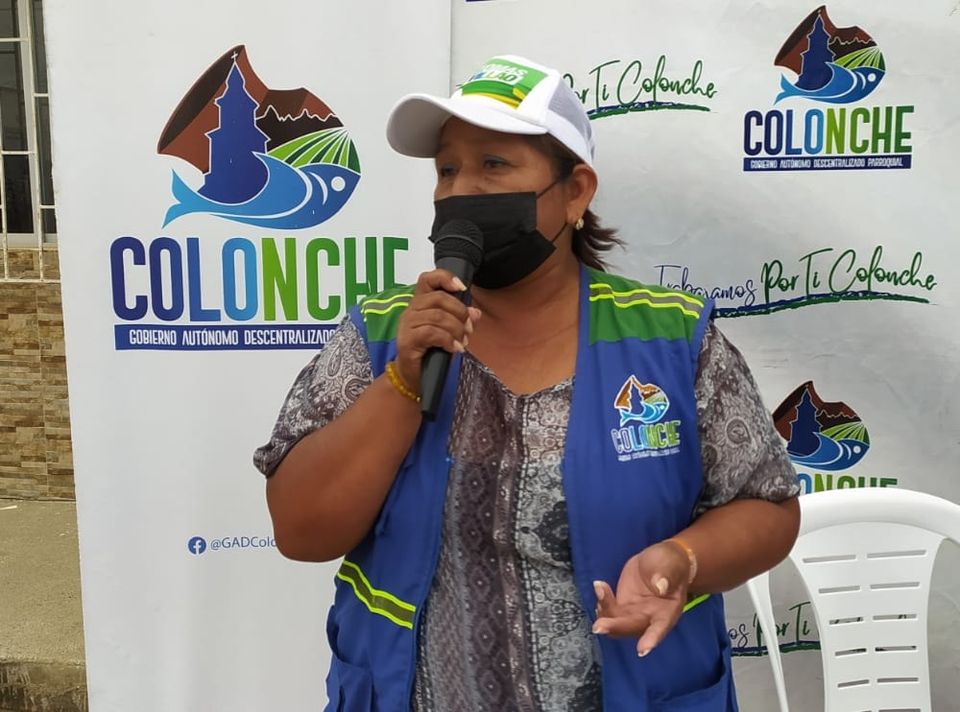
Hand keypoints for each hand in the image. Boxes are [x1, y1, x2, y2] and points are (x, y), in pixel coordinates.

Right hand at [395, 269, 481, 391]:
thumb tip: (476, 312)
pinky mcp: (407, 341)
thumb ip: (462, 320)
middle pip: (438, 298)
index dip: (445, 278)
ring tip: (463, 341)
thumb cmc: (431, 351)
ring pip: (437, 316)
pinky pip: (431, 333)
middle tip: (469, 328)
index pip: (427, 279)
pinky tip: (455, 348)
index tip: (462, 288)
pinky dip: (448, 340)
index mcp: (420, 303)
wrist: (414, 376)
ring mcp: (407, 325)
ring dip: (456, 328)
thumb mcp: (451, 333)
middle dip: (460, 312)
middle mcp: (410, 310)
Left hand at [592, 540, 692, 655]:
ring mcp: (634, 614)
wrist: (661, 560)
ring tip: (600, 589)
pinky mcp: (623, 607)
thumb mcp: (671, 565)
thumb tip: (660, 586)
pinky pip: (610, 614)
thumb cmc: (672, 564)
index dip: (651, 639)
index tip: (642, 650)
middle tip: (598, 626)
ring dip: (604, 614)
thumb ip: (667, 575)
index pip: (660, 627)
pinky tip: (600, 590)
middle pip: (631, 628)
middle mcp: (650, 618)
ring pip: (617, 623)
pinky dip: (602, 606)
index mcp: (667, 611)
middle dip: (615, 628)